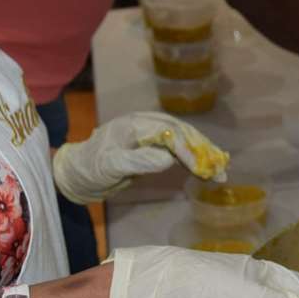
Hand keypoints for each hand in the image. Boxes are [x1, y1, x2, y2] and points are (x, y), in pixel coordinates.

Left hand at [53, 112, 228, 204]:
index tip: (202, 167)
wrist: (77, 173)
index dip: (188, 149)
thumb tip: (167, 159)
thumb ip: (138, 161)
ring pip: (184, 139)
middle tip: (221, 168)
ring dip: (203, 154)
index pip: (169, 133)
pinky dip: (194, 158)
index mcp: (135, 125)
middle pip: (182, 132)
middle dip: (203, 150)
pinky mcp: (153, 145)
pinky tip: (207, 169)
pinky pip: (179, 148)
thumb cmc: (90, 169)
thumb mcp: (110, 166)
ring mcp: (151, 134)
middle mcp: (146, 124)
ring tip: (221, 171)